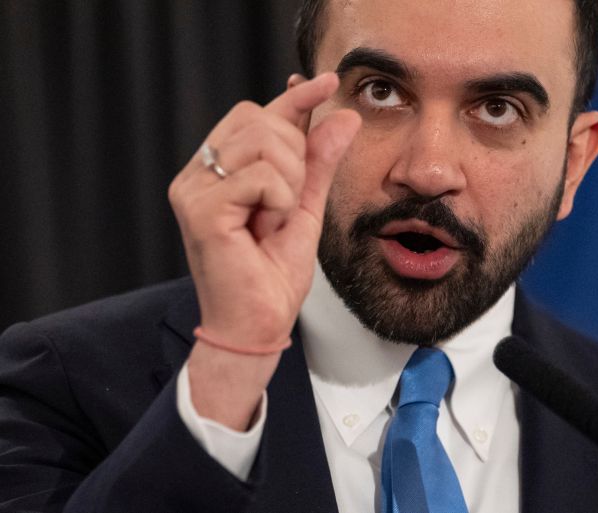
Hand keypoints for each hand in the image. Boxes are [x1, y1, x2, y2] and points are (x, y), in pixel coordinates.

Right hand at [168, 73, 360, 428]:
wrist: (258, 324)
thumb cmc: (272, 274)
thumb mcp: (304, 207)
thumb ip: (318, 162)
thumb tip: (341, 116)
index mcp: (219, 171)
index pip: (257, 115)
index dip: (294, 97)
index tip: (325, 80)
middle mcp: (198, 173)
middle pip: (259, 118)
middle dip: (293, 155)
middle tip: (284, 204)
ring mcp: (193, 188)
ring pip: (261, 141)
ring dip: (286, 181)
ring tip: (272, 219)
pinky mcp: (200, 208)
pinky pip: (260, 175)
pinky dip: (278, 201)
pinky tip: (264, 228)